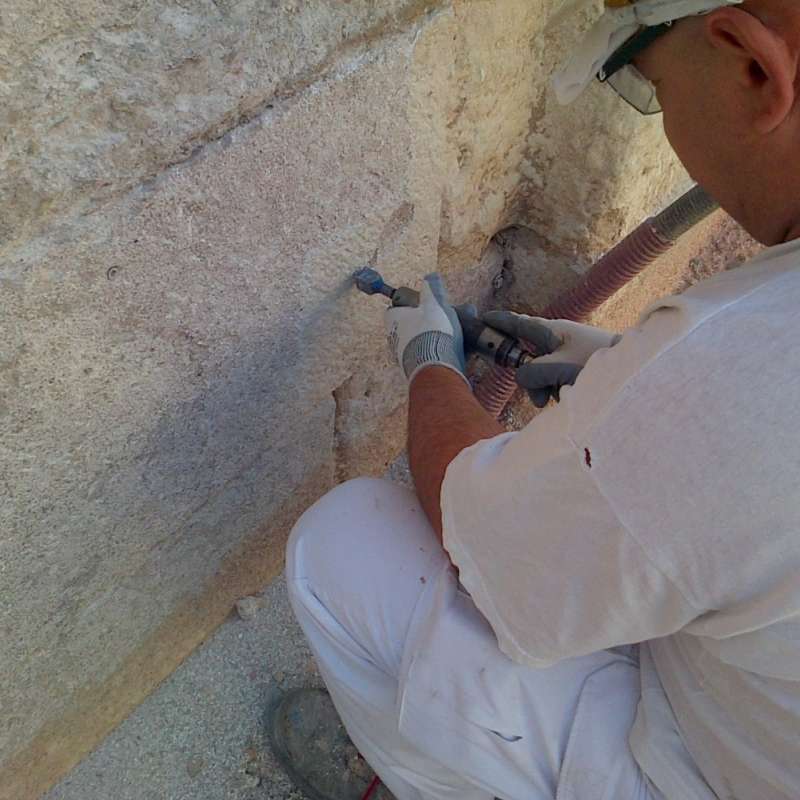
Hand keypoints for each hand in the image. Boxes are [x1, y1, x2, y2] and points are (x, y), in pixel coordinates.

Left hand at [384, 273, 469, 385]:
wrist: (436, 367)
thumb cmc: (432, 331)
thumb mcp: (435, 304)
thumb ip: (432, 289)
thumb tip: (430, 276)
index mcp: (395, 320)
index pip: (393, 310)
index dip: (406, 306)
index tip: (420, 305)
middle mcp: (396, 339)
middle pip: (410, 327)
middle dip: (428, 322)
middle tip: (447, 318)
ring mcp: (406, 356)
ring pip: (421, 342)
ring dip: (436, 337)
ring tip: (458, 333)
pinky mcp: (419, 369)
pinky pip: (430, 356)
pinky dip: (441, 352)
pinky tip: (458, 351)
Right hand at [482, 311, 620, 406]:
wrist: (635, 372)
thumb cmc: (597, 363)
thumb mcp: (559, 368)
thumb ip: (532, 372)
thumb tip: (522, 378)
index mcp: (552, 331)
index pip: (518, 323)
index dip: (499, 322)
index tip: (483, 318)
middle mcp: (557, 340)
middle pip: (527, 358)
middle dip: (531, 379)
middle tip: (541, 395)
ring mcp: (566, 355)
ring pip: (540, 374)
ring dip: (546, 389)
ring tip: (563, 398)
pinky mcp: (575, 369)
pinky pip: (554, 381)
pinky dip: (557, 391)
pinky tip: (570, 397)